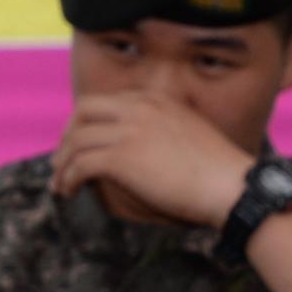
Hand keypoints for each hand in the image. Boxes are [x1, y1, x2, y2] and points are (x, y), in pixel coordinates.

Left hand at [52, 91, 255, 229]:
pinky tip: (69, 191)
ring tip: (61, 185)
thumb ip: (165, 133)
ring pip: (76, 140)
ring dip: (63, 164)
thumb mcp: (190, 136)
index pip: (105, 101)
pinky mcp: (122, 158)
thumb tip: (148, 152)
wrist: (231, 185)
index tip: (82, 144)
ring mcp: (129, 131)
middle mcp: (139, 108)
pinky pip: (80, 164)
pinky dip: (69, 178)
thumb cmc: (219, 172)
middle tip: (62, 162)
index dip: (86, 123)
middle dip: (67, 137)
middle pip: (82, 112)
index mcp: (155, 100)